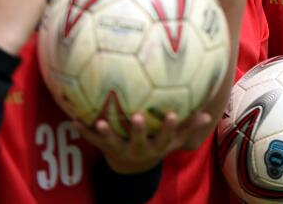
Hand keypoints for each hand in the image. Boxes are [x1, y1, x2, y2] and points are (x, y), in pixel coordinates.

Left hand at [76, 110, 213, 173]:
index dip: (168, 127)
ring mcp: (121, 150)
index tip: (172, 113)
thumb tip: (209, 113)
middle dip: (137, 130)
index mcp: (156, 146)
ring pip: (113, 142)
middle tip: (137, 116)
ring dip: (107, 133)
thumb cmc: (157, 145)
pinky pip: (93, 140)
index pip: (165, 137)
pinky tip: (73, 119)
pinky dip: (84, 130)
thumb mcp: (174, 140)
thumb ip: (189, 127)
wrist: (132, 168)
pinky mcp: (106, 148)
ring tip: (101, 122)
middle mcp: (139, 149)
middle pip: (138, 141)